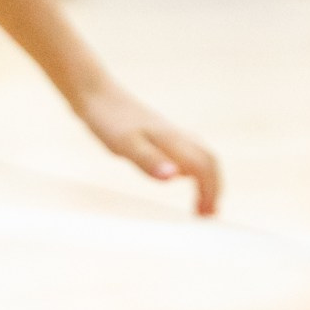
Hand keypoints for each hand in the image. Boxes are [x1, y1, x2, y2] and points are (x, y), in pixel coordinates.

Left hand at [76, 82, 221, 215]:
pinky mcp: (158, 133)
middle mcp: (176, 136)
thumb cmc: (107, 121)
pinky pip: (186, 151)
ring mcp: (168, 133)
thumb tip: (175, 178)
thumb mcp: (124, 144)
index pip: (204, 166)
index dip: (210, 191)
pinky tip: (176, 176)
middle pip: (209, 160)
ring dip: (205, 178)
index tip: (205, 215)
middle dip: (214, 187)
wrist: (95, 95)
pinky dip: (191, 169)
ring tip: (199, 202)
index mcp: (172, 140)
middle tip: (209, 214)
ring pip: (200, 154)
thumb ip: (149, 160)